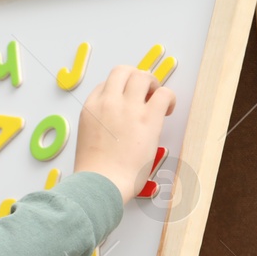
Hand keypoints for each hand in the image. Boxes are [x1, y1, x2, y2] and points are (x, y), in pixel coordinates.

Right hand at [74, 65, 176, 202]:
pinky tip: (167, 111)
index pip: (106, 84)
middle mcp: (108, 102)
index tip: (127, 101)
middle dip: (135, 77)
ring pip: (142, 75)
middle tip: (144, 92)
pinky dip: (169, 98)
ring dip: (152, 84)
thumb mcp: (87, 139)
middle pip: (122, 71)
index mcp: (90, 108)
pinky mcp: (149, 118)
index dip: (119, 90)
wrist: (101, 184)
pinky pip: (164, 93)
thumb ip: (100, 123)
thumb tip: (116, 123)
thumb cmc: (95, 171)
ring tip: (156, 99)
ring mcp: (128, 108)